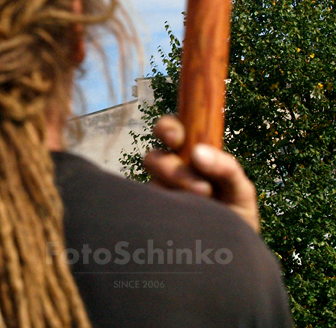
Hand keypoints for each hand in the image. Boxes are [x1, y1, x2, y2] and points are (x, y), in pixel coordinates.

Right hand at [143, 115, 259, 232]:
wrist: (231, 261)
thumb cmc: (237, 221)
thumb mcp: (241, 191)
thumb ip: (227, 168)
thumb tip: (198, 152)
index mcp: (192, 160)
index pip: (172, 133)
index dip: (168, 129)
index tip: (176, 139)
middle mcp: (171, 175)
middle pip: (153, 157)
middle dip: (164, 162)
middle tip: (188, 176)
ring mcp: (160, 197)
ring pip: (150, 184)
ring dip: (176, 181)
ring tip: (202, 196)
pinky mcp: (152, 216)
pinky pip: (149, 202)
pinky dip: (168, 203)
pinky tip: (186, 213)